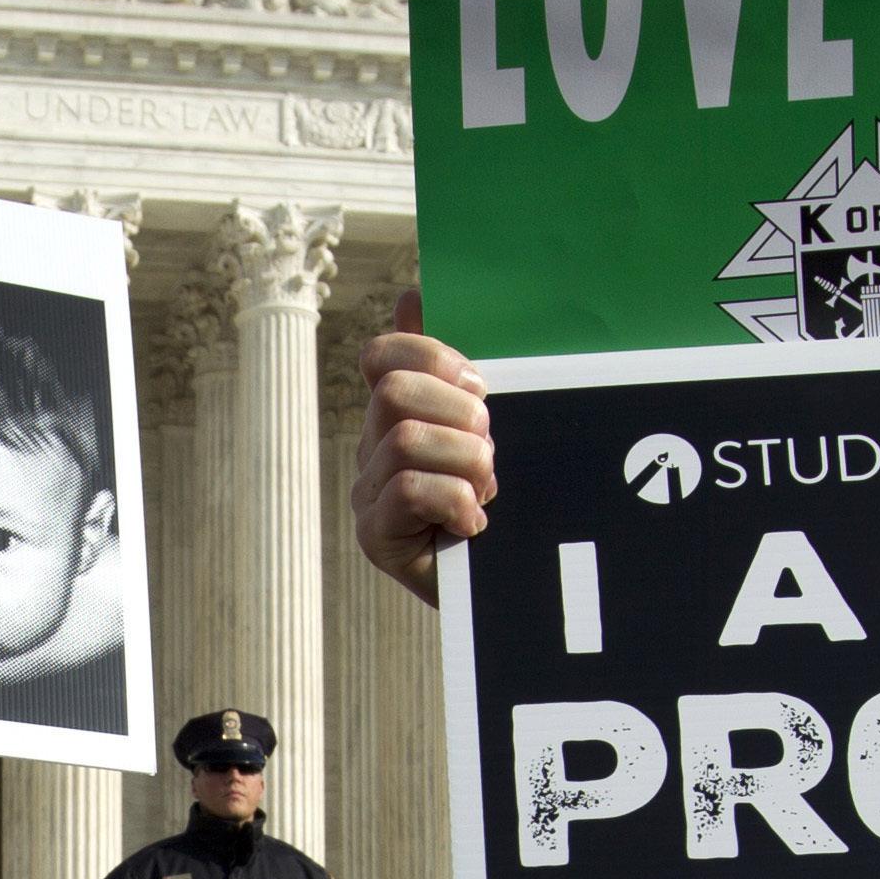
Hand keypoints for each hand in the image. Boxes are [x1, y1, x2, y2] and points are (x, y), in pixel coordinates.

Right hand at [350, 291, 490, 608]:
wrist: (511, 585)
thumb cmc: (502, 501)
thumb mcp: (486, 425)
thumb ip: (453, 367)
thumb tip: (412, 292)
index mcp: (396, 412)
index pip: (384, 354)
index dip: (434, 358)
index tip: (479, 390)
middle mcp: (371, 448)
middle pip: (394, 392)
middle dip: (459, 415)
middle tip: (488, 452)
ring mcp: (368, 493)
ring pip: (406, 440)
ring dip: (466, 463)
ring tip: (484, 493)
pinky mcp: (375, 536)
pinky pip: (409, 490)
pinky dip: (455, 502)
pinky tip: (472, 523)